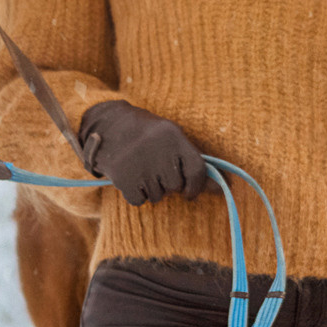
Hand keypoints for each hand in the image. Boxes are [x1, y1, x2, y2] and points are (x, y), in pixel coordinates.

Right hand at [78, 100, 207, 204]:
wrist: (106, 126)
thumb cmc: (145, 135)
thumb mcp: (169, 137)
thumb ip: (191, 160)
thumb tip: (220, 189)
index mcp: (173, 136)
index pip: (197, 169)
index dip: (197, 186)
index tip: (189, 193)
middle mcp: (159, 150)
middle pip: (175, 186)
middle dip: (167, 184)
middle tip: (154, 169)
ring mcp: (140, 164)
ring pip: (158, 196)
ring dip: (151, 189)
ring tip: (140, 169)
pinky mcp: (123, 178)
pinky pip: (139, 201)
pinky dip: (135, 195)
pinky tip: (129, 177)